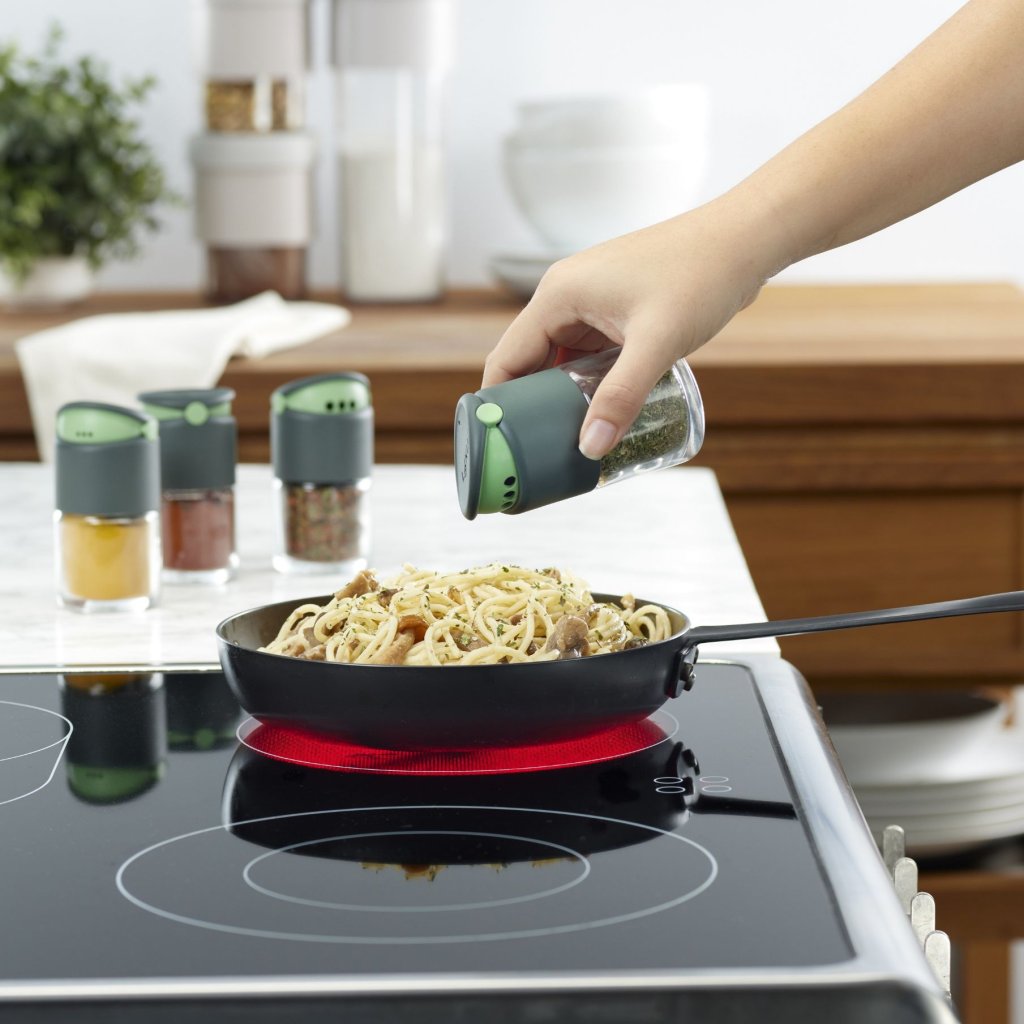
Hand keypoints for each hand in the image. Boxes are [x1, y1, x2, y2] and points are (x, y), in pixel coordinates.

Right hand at [482, 199, 773, 457]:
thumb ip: (622, 396)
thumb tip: (591, 447)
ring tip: (565, 441)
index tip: (498, 444)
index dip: (498, 403)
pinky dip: (587, 383)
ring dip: (561, 397)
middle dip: (530, 406)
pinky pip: (588, 355)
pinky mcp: (615, 311)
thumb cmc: (701, 275)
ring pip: (560, 361)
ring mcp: (591, 302)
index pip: (507, 357)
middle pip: (529, 362)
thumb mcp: (658, 342)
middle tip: (535, 453)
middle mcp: (566, 296)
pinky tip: (600, 411)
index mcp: (558, 295)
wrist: (744, 240)